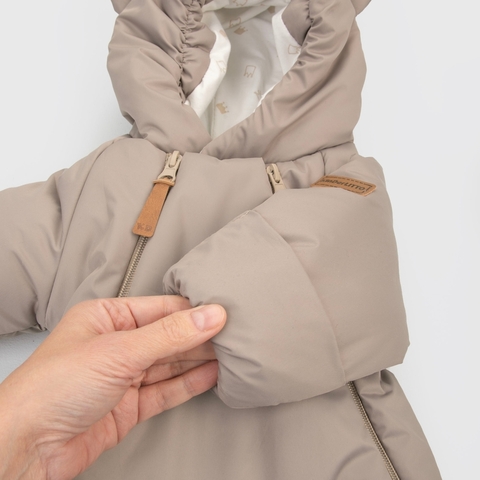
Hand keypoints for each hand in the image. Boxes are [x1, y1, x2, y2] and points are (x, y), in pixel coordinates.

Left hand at [0, 296, 225, 479]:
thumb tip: (211, 314)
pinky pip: (165, 390)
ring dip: (199, 359)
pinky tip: (212, 375)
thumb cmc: (54, 387)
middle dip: (200, 336)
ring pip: (169, 364)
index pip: (160, 308)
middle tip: (235, 333)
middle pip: (168, 336)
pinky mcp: (128, 406)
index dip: (193, 310)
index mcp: (107, 317)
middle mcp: (116, 344)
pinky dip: (189, 384)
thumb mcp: (119, 351)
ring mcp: (123, 376)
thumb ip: (170, 335)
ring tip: (232, 353)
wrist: (26, 447)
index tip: (225, 311)